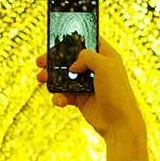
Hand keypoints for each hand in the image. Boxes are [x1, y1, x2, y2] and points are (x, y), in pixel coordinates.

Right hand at [37, 37, 147, 160]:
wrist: (119, 122)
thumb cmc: (117, 92)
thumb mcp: (105, 65)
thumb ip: (86, 56)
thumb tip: (72, 66)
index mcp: (106, 56)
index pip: (88, 40)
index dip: (73, 38)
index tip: (58, 38)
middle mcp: (96, 68)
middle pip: (71, 58)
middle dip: (54, 59)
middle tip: (40, 61)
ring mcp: (87, 84)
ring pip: (64, 76)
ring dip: (51, 77)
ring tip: (41, 79)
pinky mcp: (81, 99)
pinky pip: (64, 94)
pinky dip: (59, 97)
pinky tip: (59, 101)